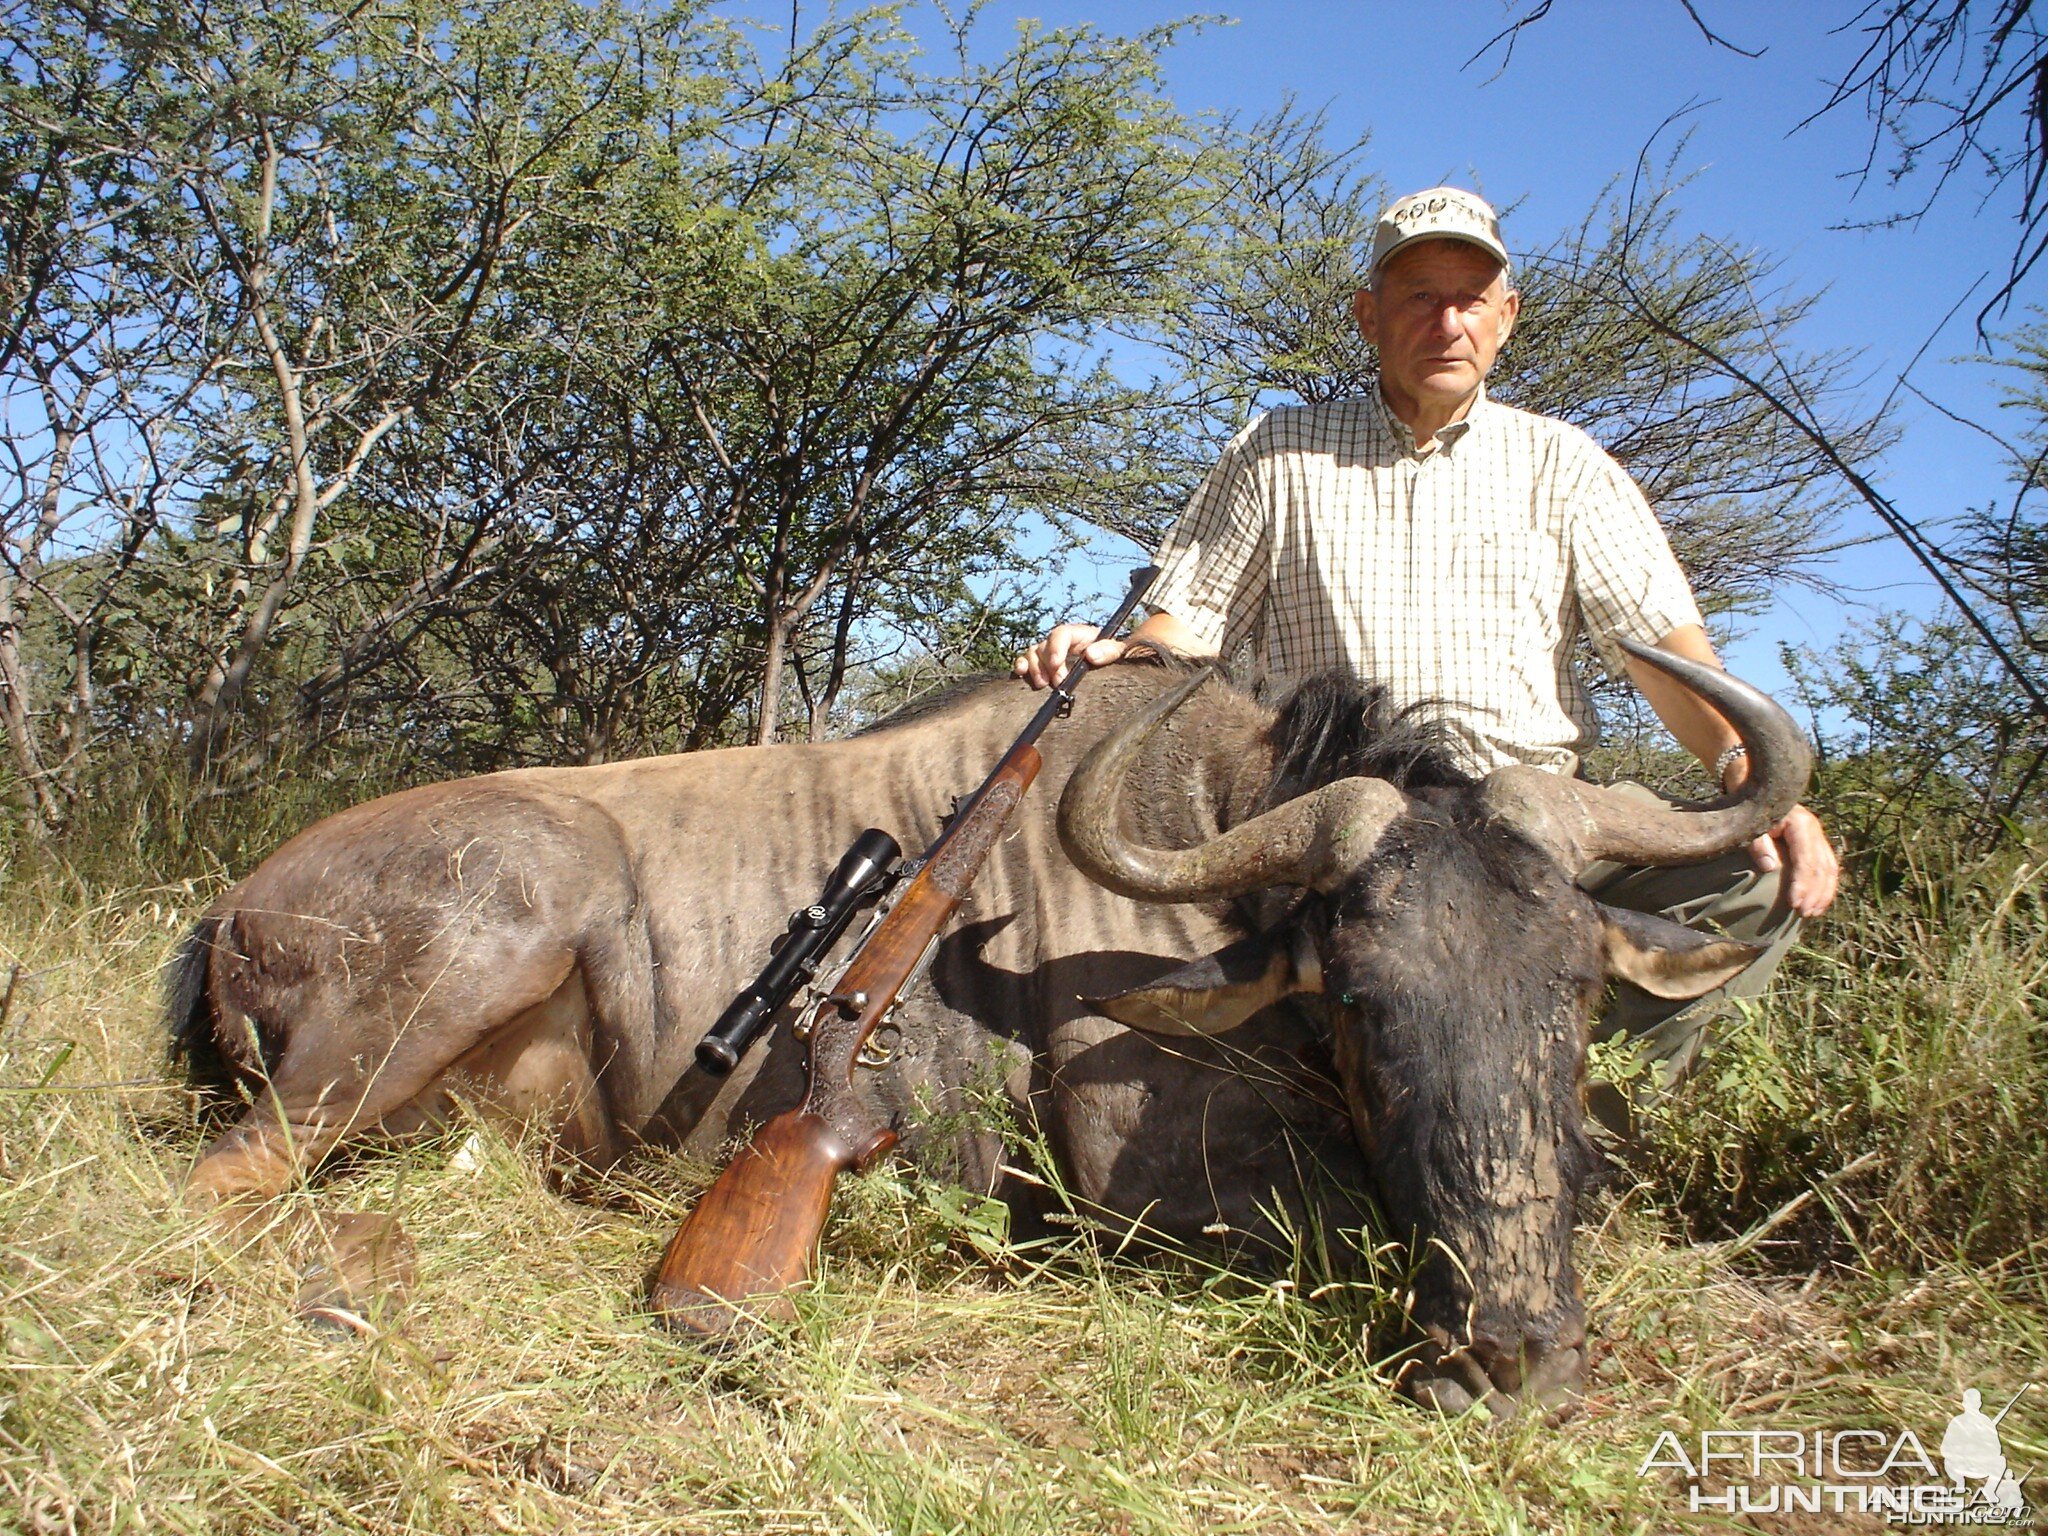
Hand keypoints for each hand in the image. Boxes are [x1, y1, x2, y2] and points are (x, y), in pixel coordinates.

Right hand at [1012, 623, 1130, 690]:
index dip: (1056, 647)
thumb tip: (1090, 654)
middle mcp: (1061, 642)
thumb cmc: (1115, 656)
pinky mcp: (1043, 665)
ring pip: (1032, 652)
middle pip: (1044, 645)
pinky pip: (1026, 661)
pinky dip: (1021, 666)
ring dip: (1034, 668)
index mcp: (1078, 634)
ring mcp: (1050, 653)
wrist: (1112, 667)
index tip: (1057, 663)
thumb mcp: (1118, 651)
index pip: (1061, 633)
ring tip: (1042, 684)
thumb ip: (1108, 650)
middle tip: (1057, 683)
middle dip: (1047, 665)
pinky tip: (1021, 673)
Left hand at [1746, 802, 1838, 918]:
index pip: (1806, 860)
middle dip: (1814, 893)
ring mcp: (1819, 836)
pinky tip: (1819, 902)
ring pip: (1830, 869)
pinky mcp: (1817, 844)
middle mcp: (1815, 829)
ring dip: (1823, 893)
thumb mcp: (1751, 826)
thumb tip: (1770, 867)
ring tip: (1812, 913)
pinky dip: (1825, 886)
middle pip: (1822, 867)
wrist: (1758, 795)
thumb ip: (1758, 844)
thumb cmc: (1751, 813)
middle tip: (1804, 913)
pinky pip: (1828, 867)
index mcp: (1801, 824)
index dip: (1802, 884)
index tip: (1794, 904)